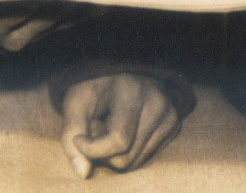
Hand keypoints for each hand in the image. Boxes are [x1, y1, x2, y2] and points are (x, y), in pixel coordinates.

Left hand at [59, 73, 186, 178]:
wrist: (120, 72)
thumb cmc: (94, 89)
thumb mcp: (75, 104)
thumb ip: (71, 137)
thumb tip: (85, 173)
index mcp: (133, 91)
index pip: (119, 141)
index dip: (91, 149)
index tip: (78, 139)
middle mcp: (158, 102)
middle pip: (125, 158)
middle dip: (103, 153)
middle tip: (97, 129)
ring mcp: (169, 114)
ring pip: (135, 162)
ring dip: (115, 154)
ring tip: (111, 128)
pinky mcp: (173, 125)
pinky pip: (146, 158)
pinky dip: (129, 151)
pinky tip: (126, 130)